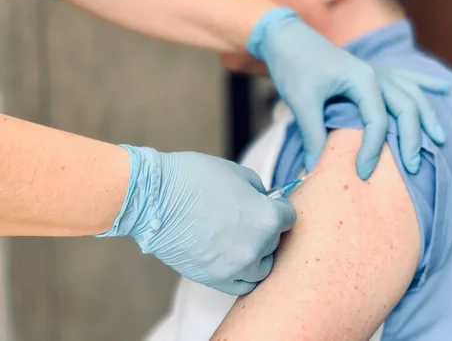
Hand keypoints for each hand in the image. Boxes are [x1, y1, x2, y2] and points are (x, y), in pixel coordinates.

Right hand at [98, 146, 295, 294]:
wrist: (154, 199)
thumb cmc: (195, 179)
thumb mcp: (238, 174)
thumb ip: (259, 192)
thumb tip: (266, 202)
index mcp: (266, 219)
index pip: (289, 217)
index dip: (279, 207)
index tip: (270, 204)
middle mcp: (256, 248)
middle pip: (275, 242)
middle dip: (266, 229)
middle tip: (249, 218)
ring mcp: (236, 268)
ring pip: (262, 268)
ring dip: (257, 254)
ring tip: (240, 238)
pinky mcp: (215, 279)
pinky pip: (242, 285)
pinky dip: (242, 272)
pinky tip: (233, 256)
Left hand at [247, 7, 448, 177]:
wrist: (288, 39)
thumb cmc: (294, 66)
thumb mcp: (300, 100)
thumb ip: (311, 134)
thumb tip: (313, 168)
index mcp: (362, 78)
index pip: (377, 121)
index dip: (373, 149)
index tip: (363, 173)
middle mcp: (377, 73)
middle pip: (406, 108)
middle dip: (413, 138)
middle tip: (413, 167)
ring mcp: (378, 70)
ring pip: (413, 94)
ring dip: (427, 116)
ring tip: (440, 139)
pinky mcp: (374, 70)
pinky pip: (407, 77)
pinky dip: (426, 84)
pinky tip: (445, 88)